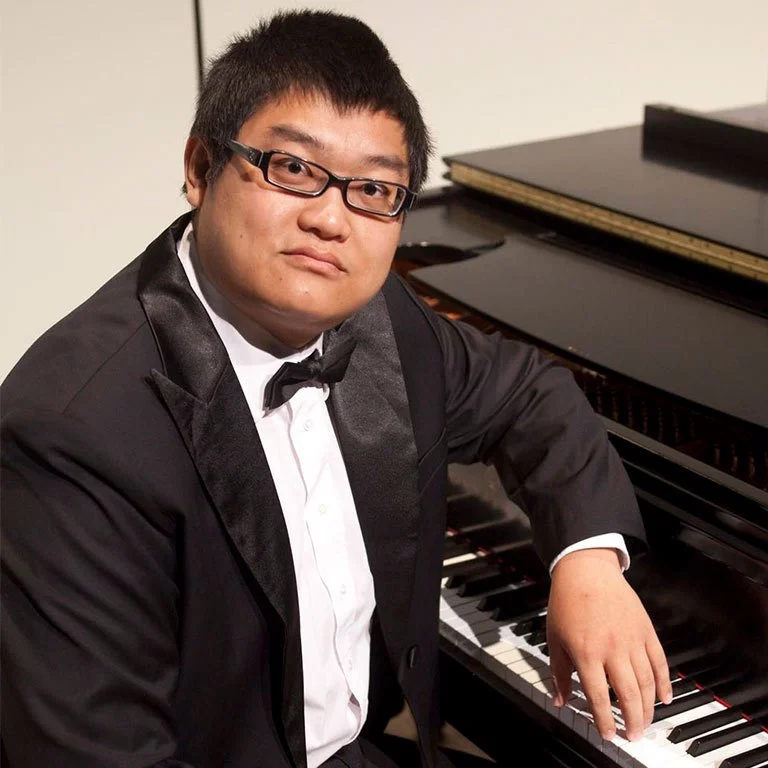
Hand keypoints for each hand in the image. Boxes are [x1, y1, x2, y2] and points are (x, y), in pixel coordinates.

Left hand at [546, 548, 672, 740]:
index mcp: (587, 653)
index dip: (604, 721)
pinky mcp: (646, 630)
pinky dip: (665, 683)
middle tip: (633, 736)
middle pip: (629, 695)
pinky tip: (664, 698)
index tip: (608, 735)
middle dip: (633, 721)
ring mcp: (633, 640)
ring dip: (649, 708)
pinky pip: (660, 662)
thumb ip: (558, 673)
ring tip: (646, 723)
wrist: (586, 570)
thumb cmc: (567, 602)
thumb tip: (560, 700)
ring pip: (648, 682)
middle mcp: (612, 649)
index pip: (598, 697)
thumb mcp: (554, 638)